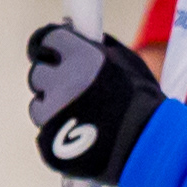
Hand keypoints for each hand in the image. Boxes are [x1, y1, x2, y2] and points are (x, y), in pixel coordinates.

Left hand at [26, 23, 164, 184]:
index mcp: (79, 57)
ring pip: (39, 105)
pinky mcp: (48, 142)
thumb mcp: (128, 62)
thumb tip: (81, 36)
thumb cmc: (144, 104)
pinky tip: (80, 137)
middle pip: (38, 74)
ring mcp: (51, 114)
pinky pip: (44, 133)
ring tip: (83, 118)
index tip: (56, 56)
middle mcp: (60, 82)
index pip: (45, 40)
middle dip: (52, 81)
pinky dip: (57, 134)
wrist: (148, 149)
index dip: (51, 49)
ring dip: (54, 108)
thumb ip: (99, 47)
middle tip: (75, 91)